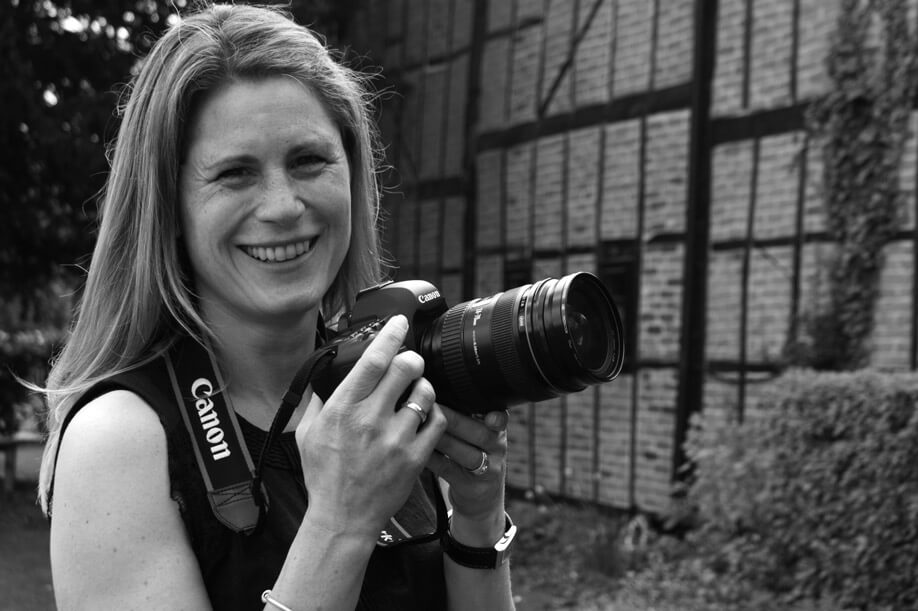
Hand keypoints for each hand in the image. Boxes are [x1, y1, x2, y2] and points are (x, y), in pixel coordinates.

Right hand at [295, 315, 446, 538]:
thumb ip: (318, 400)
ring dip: (423, 387)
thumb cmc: (324, 476)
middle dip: (411, 358)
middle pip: (406, 368)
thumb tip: (326, 373)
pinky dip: (435, 413)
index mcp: (342, 409)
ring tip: (416, 393)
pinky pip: (438, 421)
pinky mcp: (415, 457)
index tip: (400, 322)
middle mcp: (370, 420)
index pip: (371, 360)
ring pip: (426, 392)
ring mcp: (395, 439)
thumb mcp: (307, 434)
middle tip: (410, 362)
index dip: (390, 334)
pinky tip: (424, 417)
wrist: (342, 518)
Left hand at [427, 407, 508, 534]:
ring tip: (423, 428)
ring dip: (443, 440)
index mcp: (498, 430)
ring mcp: (488, 470)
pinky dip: (433, 459)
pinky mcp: (472, 488)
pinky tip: (419, 450)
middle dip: (454, 419)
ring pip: (466, 453)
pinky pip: (450, 470)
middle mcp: (497, 448)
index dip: (495, 415)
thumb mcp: (478, 434)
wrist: (480, 499)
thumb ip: (466, 414)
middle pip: (480, 433)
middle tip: (432, 406)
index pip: (500, 418)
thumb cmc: (471, 454)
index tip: (486, 412)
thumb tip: (436, 389)